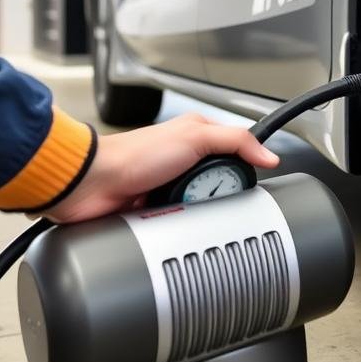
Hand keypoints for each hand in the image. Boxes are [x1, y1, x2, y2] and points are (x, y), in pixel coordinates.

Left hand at [43, 113, 278, 222]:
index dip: (247, 165)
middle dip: (221, 194)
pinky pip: (181, 223)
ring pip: (202, 206)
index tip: (257, 177)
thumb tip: (269, 154)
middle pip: (221, 184)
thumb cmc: (133, 154)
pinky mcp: (156, 211)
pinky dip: (181, 225)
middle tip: (216, 196)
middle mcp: (182, 161)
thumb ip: (235, 141)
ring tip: (192, 210)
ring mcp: (169, 187)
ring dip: (199, 211)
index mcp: (195, 136)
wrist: (91, 185)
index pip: (235, 151)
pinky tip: (178, 222)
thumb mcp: (195, 136)